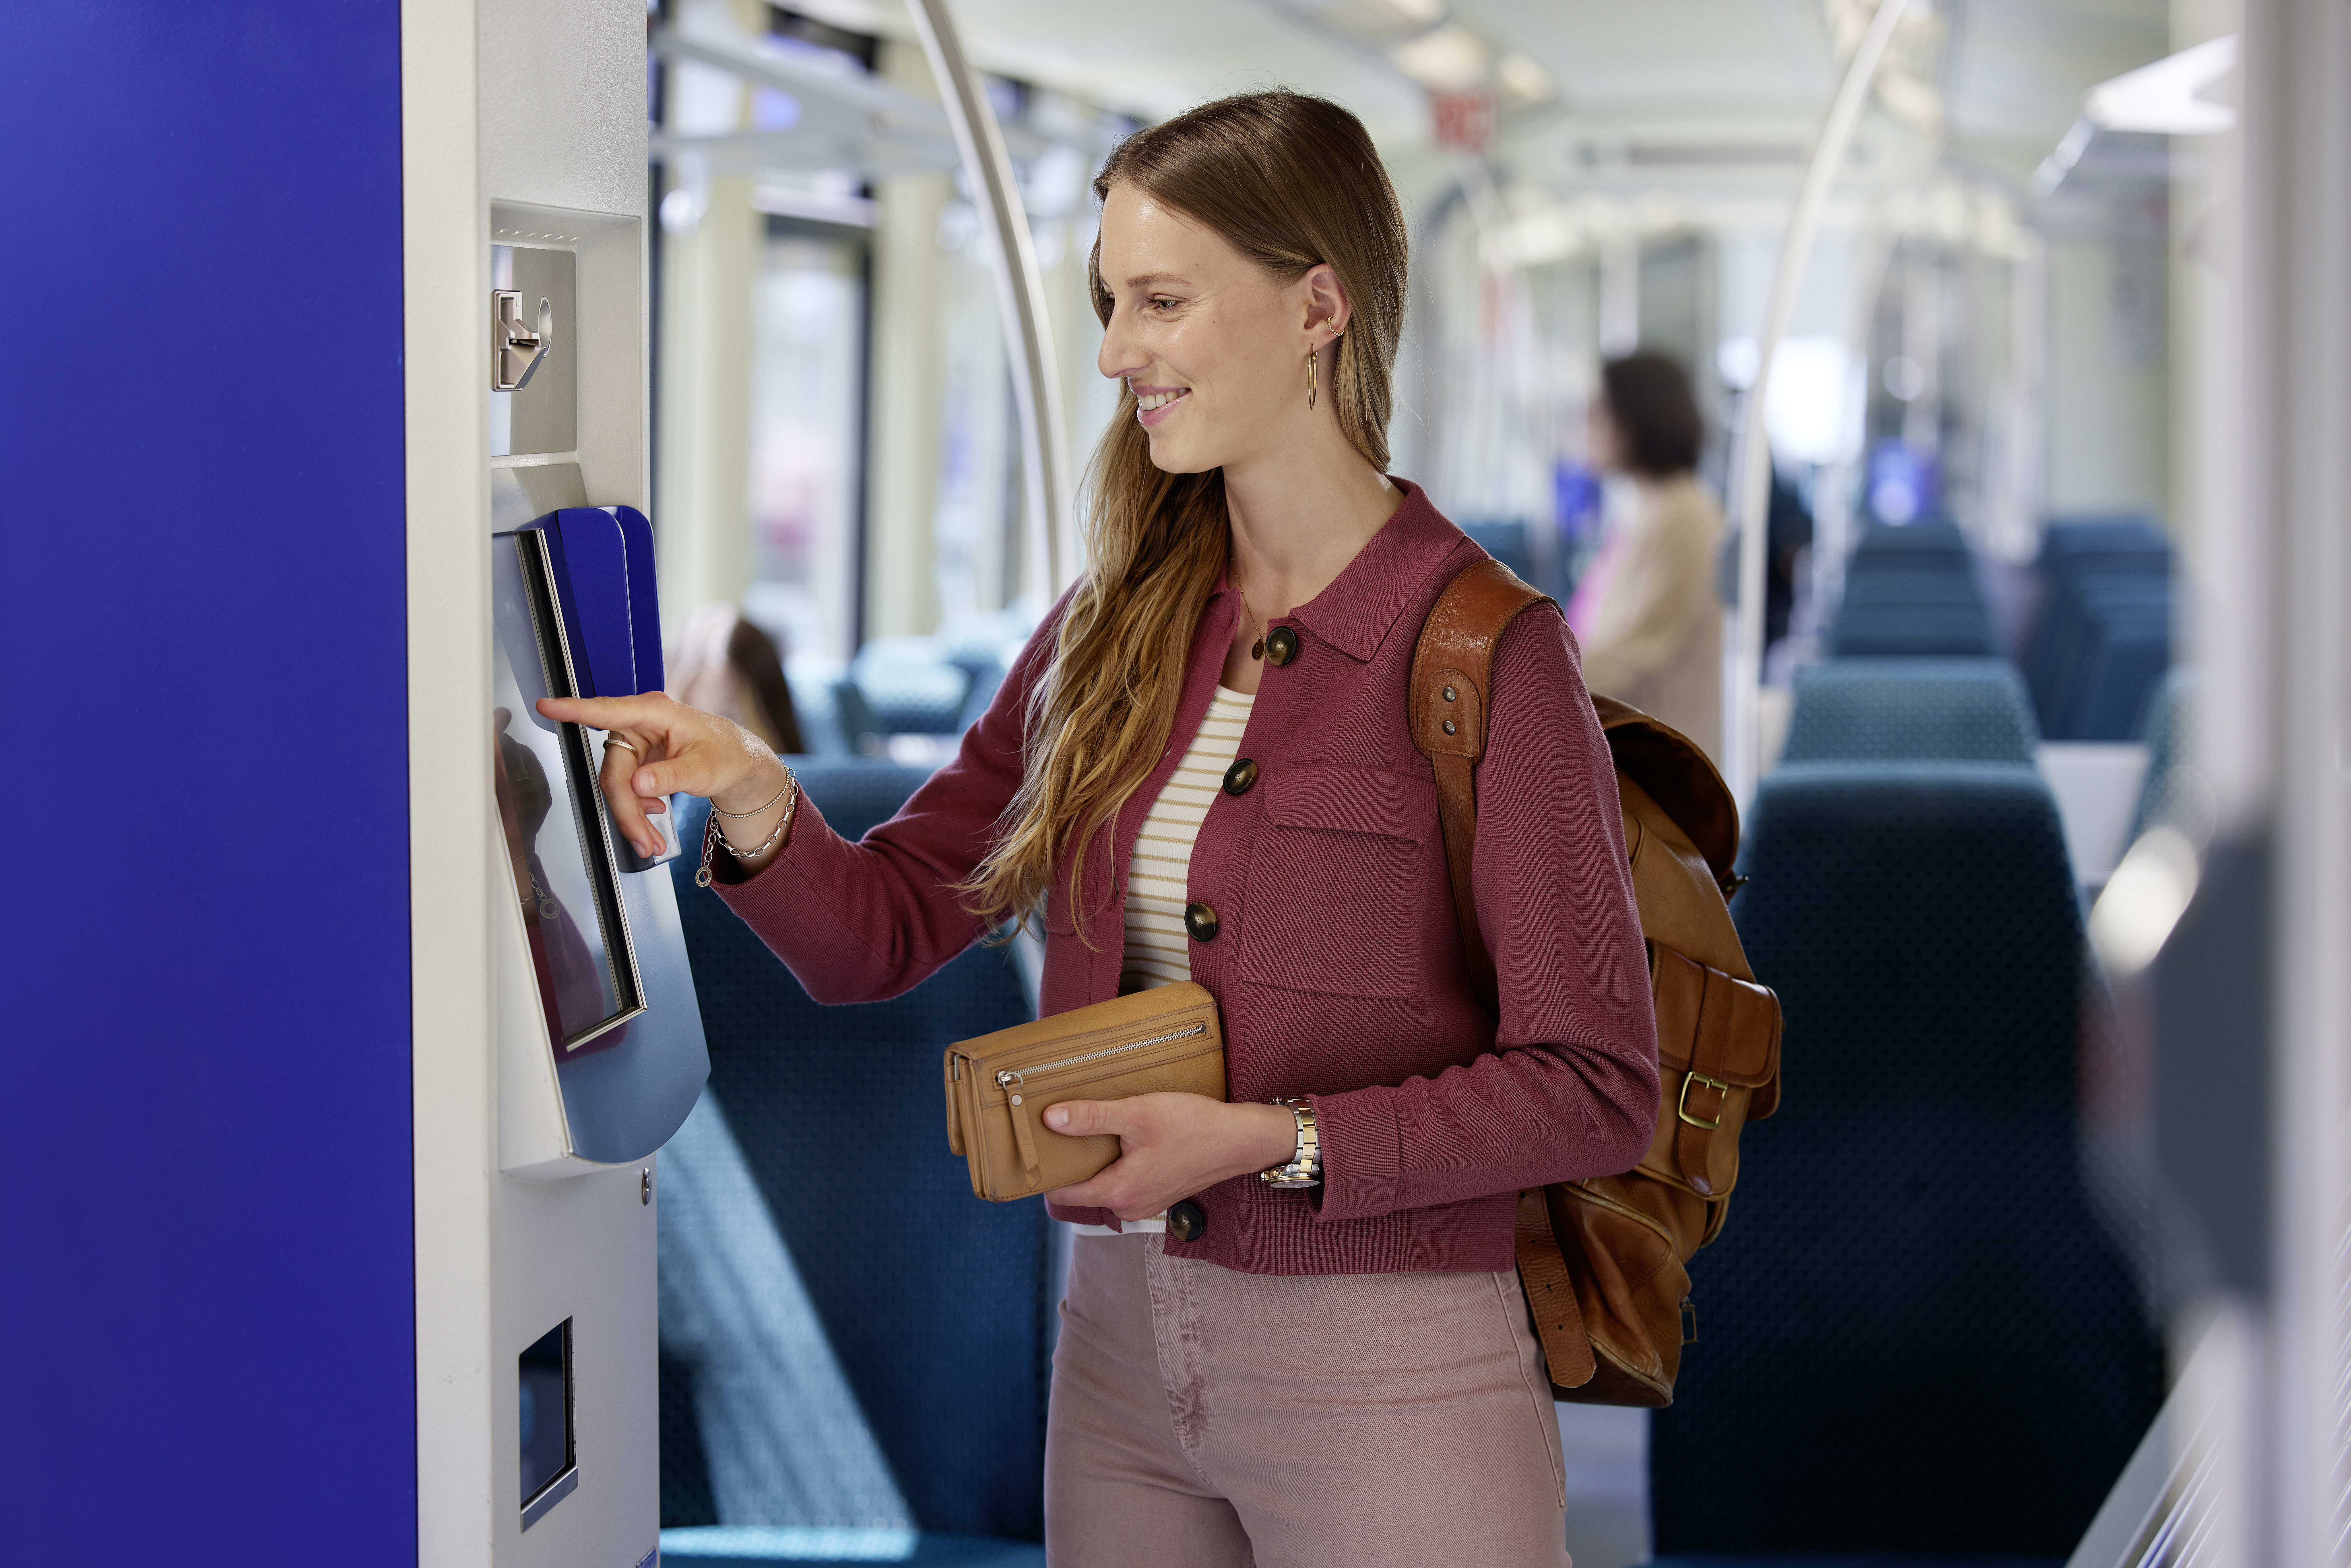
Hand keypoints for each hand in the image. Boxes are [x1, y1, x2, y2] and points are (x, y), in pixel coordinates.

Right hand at [535, 691, 788, 860]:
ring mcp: (637, 742)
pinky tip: (654, 817)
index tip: (547, 706)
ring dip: (631, 816)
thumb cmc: (727, 753)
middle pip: (614, 771)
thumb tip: (639, 784)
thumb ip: (671, 776)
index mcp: (656, 712)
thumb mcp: (705, 768)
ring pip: (617, 785)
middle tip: (644, 841)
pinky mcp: (637, 759)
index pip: (608, 711)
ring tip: (651, 842)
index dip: (574, 710)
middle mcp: (640, 723)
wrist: (738, 761)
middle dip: (625, 810)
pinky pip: (625, 788)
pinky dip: (636, 810)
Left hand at [1042, 1095, 1299, 1220]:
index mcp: (1119, 1192)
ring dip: (1096, 1159)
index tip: (1036, 1143)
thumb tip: (1050, 1119)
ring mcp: (1145, 1203)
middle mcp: (1129, 1206)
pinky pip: (1124, 1180)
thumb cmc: (1194, 1126)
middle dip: (1071, 1160)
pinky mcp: (1157, 1193)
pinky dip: (1118, 1161)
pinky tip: (1124, 1136)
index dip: (1046, 1168)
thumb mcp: (1138, 1113)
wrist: (1240, 1140)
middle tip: (1062, 1126)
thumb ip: (1092, 1118)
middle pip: (1082, 1186)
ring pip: (1104, 1182)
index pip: (1062, 1190)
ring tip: (1094, 1126)